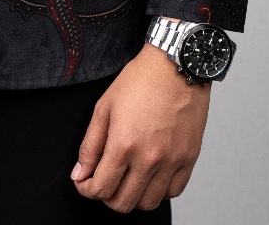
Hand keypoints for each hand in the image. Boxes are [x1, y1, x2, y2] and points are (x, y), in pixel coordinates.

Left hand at [71, 41, 210, 212]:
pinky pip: (172, 192)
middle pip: (123, 203)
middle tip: (103, 180)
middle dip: (106, 196)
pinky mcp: (189, 159)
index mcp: (124, 144)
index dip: (86, 189)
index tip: (84, 182)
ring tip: (126, 178)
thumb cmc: (139, 81)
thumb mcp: (104, 107)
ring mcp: (172, 161)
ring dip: (132, 197)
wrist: (175, 66)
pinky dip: (158, 191)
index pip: (100, 188)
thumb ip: (90, 145)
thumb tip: (79, 174)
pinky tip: (149, 174)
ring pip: (148, 203)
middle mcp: (149, 158)